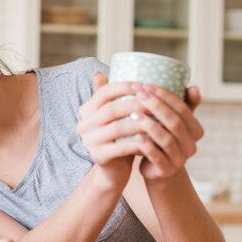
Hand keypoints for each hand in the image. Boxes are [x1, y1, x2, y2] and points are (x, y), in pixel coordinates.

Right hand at [77, 72, 145, 187]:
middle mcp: (84, 124)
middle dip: (135, 103)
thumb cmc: (118, 137)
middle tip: (155, 102)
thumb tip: (99, 71)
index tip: (144, 85)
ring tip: (157, 119)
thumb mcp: (114, 115)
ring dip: (139, 123)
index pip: (104, 92)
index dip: (124, 86)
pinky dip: (137, 143)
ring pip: (117, 128)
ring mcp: (89, 141)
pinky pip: (120, 148)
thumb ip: (110, 96)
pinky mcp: (98, 156)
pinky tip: (152, 139)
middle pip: (111, 109)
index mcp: (86, 110)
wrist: (112, 169)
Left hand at [132, 84, 203, 180]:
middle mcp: (191, 145)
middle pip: (174, 122)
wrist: (157, 170)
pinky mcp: (166, 170)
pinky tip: (135, 137)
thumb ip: (183, 106)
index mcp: (195, 130)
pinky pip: (157, 157)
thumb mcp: (173, 123)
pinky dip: (147, 146)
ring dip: (149, 125)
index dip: (165, 96)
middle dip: (156, 106)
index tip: (146, 85)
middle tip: (138, 94)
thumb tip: (194, 86)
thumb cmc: (163, 139)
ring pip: (166, 139)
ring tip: (133, 113)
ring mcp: (180, 159)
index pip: (183, 109)